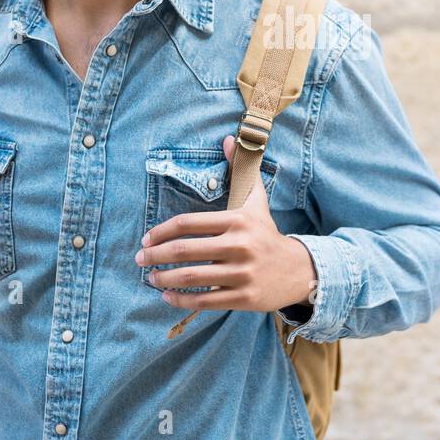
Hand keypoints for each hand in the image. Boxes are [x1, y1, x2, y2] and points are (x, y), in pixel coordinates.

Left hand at [137, 134, 317, 313]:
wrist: (299, 270)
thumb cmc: (267, 233)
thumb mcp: (255, 200)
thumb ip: (240, 170)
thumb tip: (227, 138)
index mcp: (237, 220)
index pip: (188, 223)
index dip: (161, 231)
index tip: (146, 239)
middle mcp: (239, 245)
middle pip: (185, 250)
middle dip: (156, 256)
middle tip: (140, 259)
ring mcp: (242, 273)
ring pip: (192, 277)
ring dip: (164, 278)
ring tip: (150, 278)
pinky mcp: (244, 297)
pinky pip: (204, 301)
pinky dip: (181, 300)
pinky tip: (167, 297)